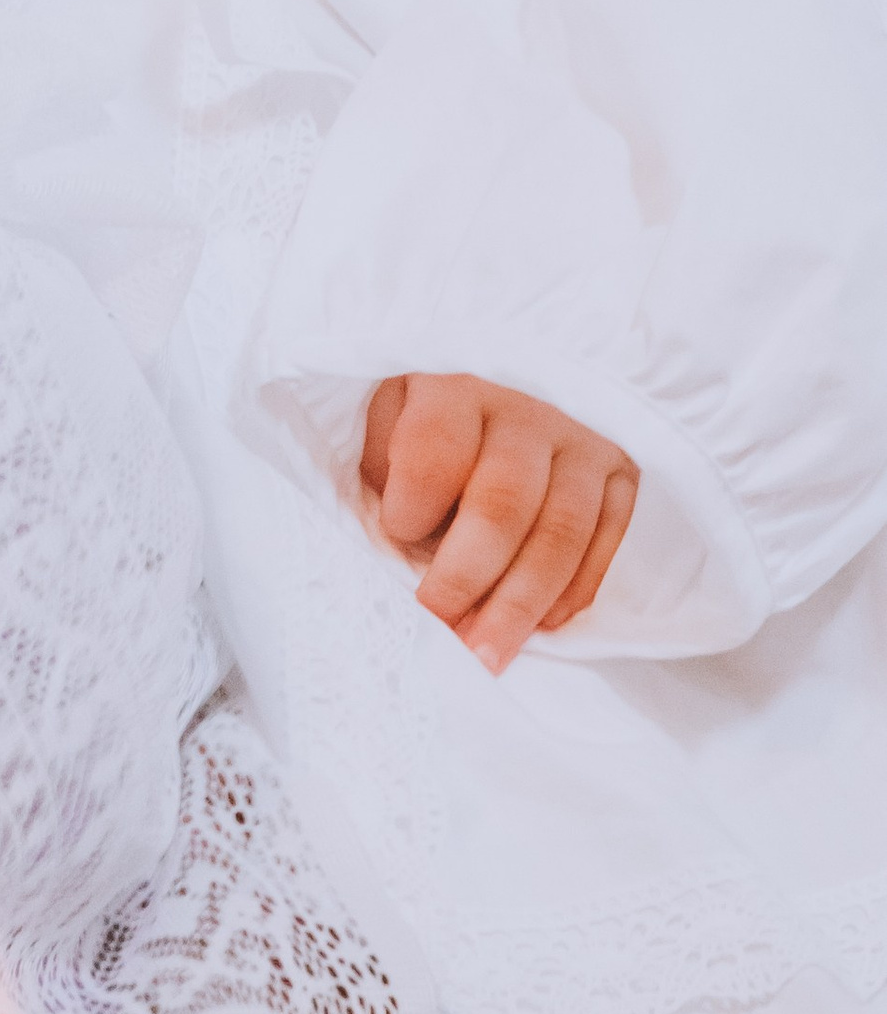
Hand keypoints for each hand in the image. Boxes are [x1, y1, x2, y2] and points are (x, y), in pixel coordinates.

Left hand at [360, 375, 638, 674]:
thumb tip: (404, 546)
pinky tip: (545, 625)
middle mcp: (527, 407)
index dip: (413, 507)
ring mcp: (583, 437)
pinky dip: (577, 589)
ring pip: (561, 533)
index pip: (436, 452)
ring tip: (489, 657)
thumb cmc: (436, 397)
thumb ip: (389, 462)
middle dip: (467, 582)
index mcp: (455, 384)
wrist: (516, 356)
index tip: (395, 539)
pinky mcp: (624, 466)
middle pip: (502, 506)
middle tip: (442, 634)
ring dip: (522, 605)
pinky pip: (609, 538)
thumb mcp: (393, 403)